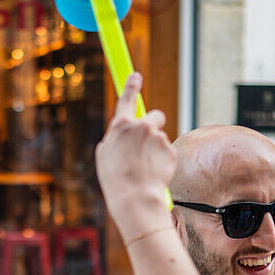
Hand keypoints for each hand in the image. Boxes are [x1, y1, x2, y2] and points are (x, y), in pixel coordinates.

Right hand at [96, 73, 175, 237]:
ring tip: (145, 168)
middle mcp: (141, 126)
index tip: (135, 75)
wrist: (135, 198)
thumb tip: (123, 130)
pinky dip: (162, 161)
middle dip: (153, 125)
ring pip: (160, 138)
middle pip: (154, 116)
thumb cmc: (115, 179)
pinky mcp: (170, 151)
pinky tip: (153, 173)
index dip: (131, 85)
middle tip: (146, 143)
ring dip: (155, 149)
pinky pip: (167, 152)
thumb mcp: (105, 155)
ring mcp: (158, 138)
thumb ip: (115, 137)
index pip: (127, 98)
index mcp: (121, 125)